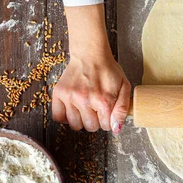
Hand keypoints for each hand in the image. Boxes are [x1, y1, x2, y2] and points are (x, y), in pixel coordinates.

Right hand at [51, 4, 130, 132]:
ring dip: (81, 120)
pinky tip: (73, 109)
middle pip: (91, 127)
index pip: (106, 126)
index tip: (106, 110)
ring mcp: (71, 97)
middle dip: (95, 120)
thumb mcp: (124, 86)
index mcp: (104, 100)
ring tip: (84, 107)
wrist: (90, 54)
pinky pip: (58, 117)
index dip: (108, 120)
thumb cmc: (108, 70)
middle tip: (95, 107)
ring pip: (75, 125)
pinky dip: (65, 117)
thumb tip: (115, 129)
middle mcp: (86, 100)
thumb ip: (122, 109)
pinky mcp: (59, 93)